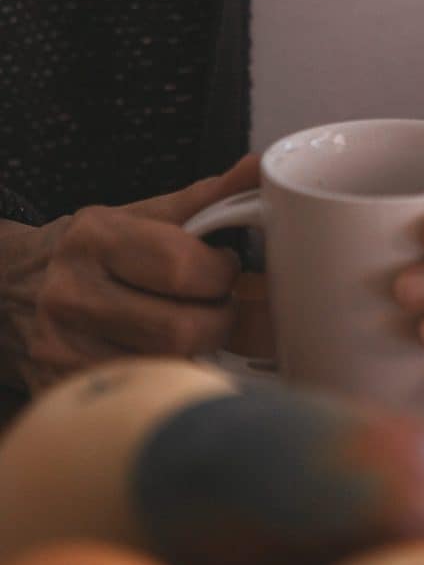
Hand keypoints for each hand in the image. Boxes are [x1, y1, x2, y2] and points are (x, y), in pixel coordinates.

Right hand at [0, 155, 259, 394]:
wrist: (6, 291)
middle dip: (218, 321)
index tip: (226, 271)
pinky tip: (166, 363)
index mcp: (96, 239)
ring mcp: (62, 350)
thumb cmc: (88, 252)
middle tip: (218, 310)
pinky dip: (167, 383)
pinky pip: (139, 397)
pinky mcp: (61, 391)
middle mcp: (73, 295)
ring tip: (193, 334)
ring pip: (165, 370)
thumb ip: (203, 198)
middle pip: (179, 329)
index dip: (221, 274)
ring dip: (197, 356)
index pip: (182, 265)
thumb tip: (258, 167)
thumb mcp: (136, 215)